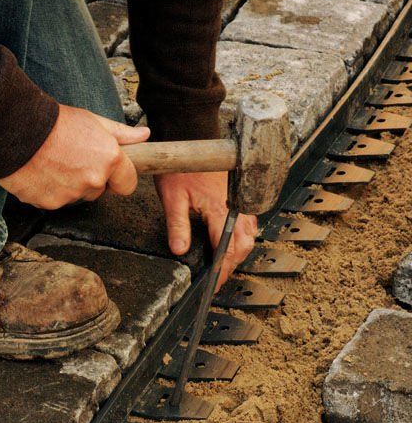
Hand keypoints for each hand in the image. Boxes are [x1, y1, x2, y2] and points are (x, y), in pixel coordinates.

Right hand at [0, 104, 149, 208]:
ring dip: (68, 184)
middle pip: (99, 191)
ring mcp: (71, 195)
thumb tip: (144, 136)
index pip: (128, 184)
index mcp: (109, 160)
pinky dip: (48, 190)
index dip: (120, 177)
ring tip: (52, 161)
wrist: (13, 127)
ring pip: (76, 196)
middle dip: (90, 179)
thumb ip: (121, 134)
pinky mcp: (49, 203)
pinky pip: (54, 201)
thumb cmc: (53, 121)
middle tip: (72, 157)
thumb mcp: (92, 121)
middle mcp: (93, 181)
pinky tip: (39, 170)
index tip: (110, 171)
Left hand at [155, 171, 256, 289]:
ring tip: (225, 263)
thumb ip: (178, 225)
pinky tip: (234, 240)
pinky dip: (244, 236)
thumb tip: (180, 249)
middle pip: (244, 246)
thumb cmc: (181, 167)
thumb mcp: (172, 198)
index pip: (226, 249)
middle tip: (218, 277)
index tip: (213, 284)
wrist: (192, 139)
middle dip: (233, 265)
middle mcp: (234, 206)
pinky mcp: (240, 196)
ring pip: (250, 235)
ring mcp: (240, 201)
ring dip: (240, 252)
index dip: (221, 270)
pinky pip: (250, 222)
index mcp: (219, 209)